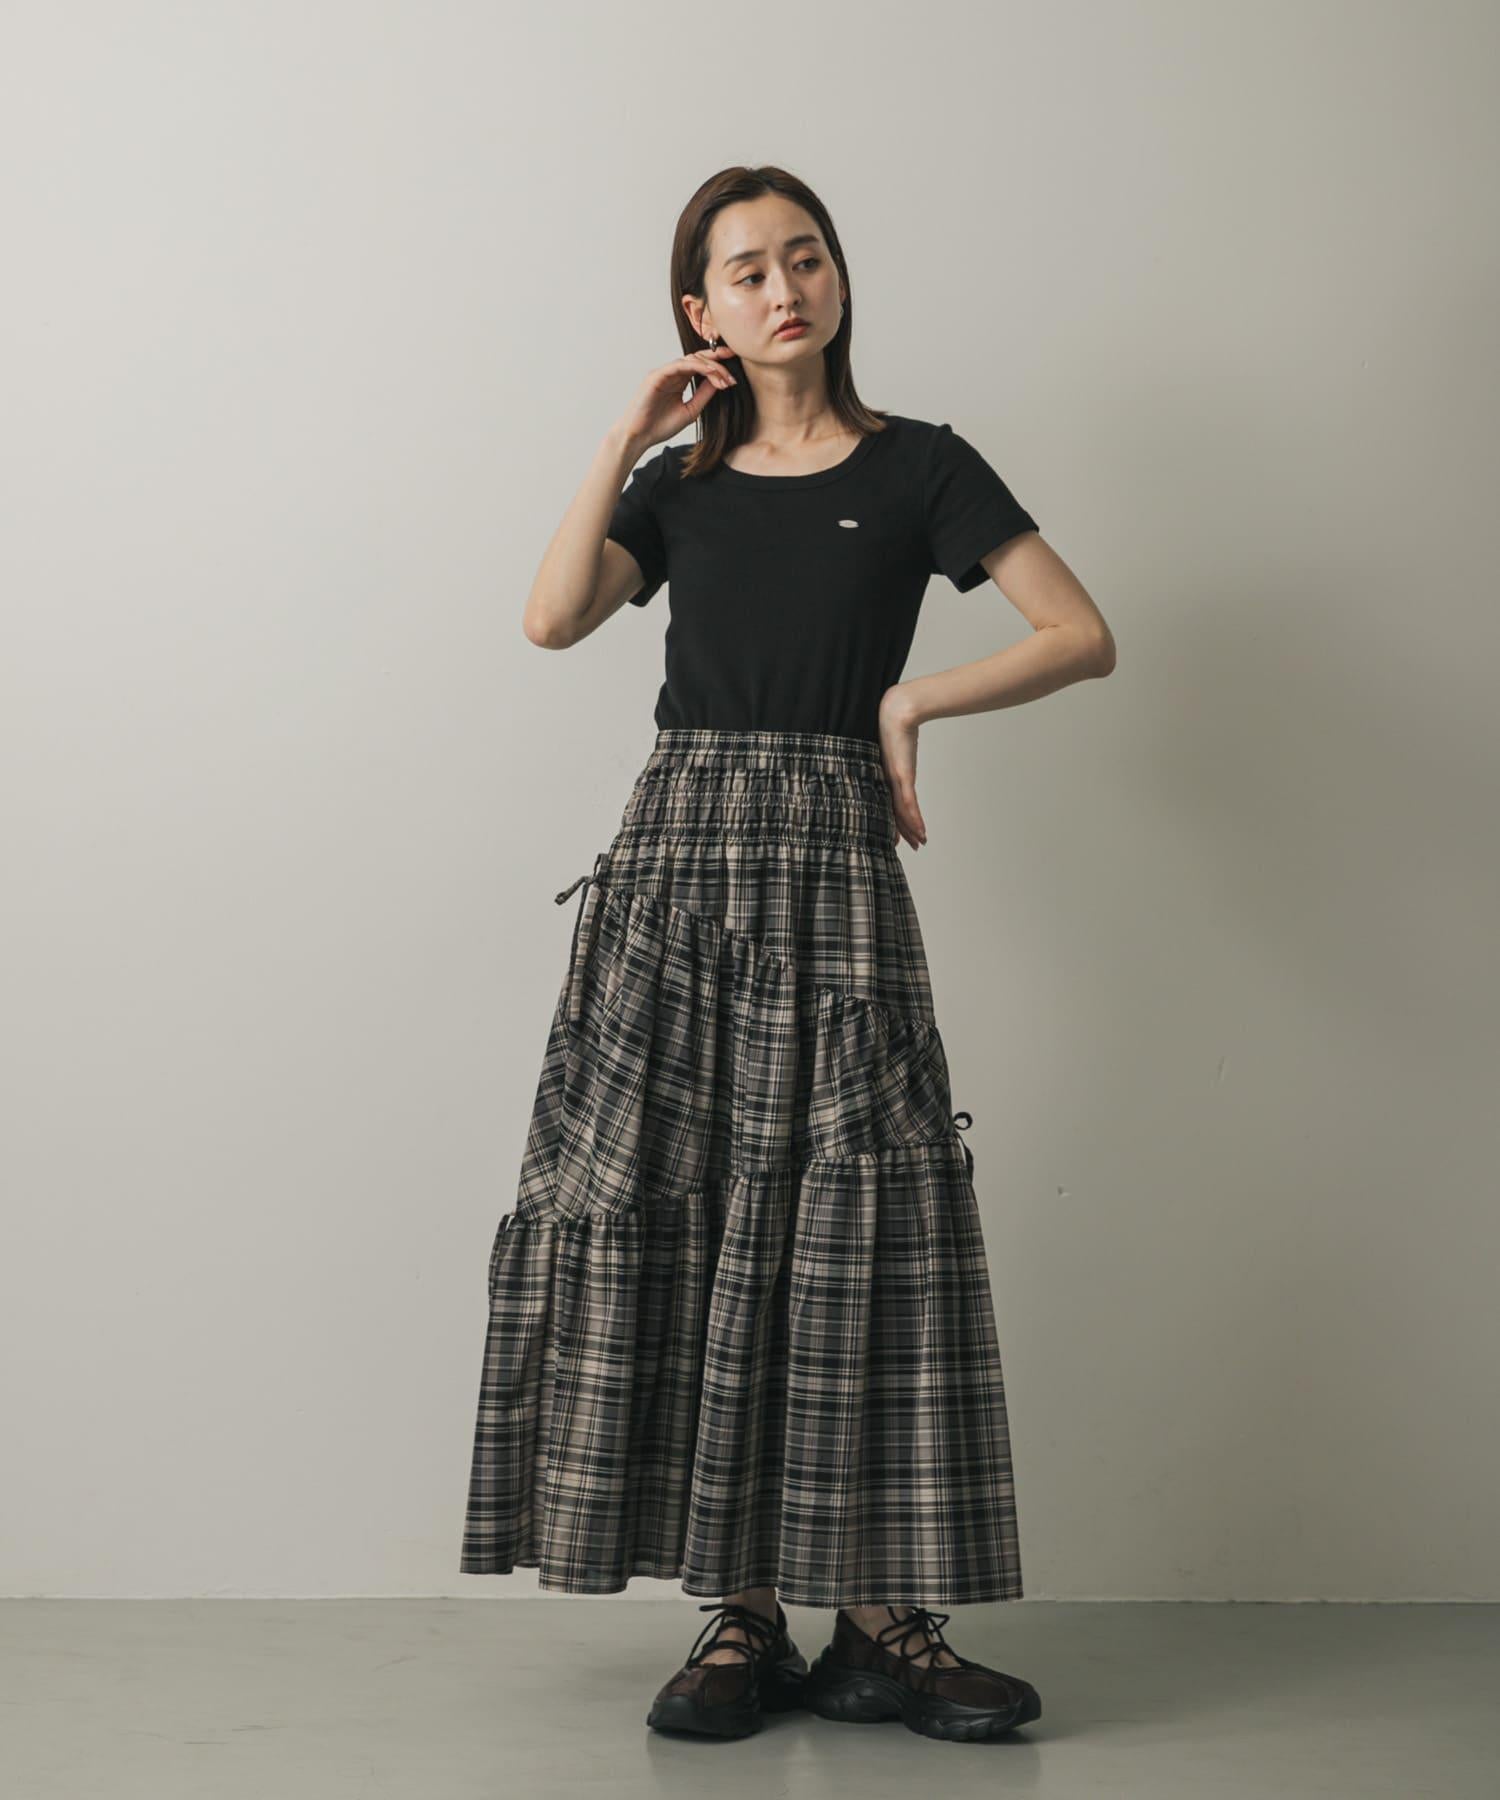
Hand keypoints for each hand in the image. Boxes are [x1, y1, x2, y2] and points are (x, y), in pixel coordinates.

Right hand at [612, 345, 738, 453]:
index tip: (734, 373)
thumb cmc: (660, 426)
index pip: (700, 366)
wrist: (639, 437)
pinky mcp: (656, 376)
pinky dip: (696, 367)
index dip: (718, 365)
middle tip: (734, 364)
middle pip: (697, 358)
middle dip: (717, 358)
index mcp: (678, 380)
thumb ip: (704, 395)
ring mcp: (663, 373)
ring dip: (711, 366)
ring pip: (691, 359)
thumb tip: (721, 382)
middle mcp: (671, 373)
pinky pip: (679, 365)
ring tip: (725, 378)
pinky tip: (711, 373)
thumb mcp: (691, 410)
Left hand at [877, 687, 927, 850]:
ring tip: (918, 844)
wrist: (897, 710)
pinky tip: (920, 832)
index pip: (888, 803)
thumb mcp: (894, 740)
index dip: (893, 820)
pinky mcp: (902, 776)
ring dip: (911, 830)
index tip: (895, 834)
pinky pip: (908, 804)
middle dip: (902, 831)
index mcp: (883, 774)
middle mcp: (887, 780)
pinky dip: (914, 820)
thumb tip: (900, 744)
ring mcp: (894, 779)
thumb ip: (897, 748)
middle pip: (894, 812)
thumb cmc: (892, 721)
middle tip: (908, 847)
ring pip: (901, 812)